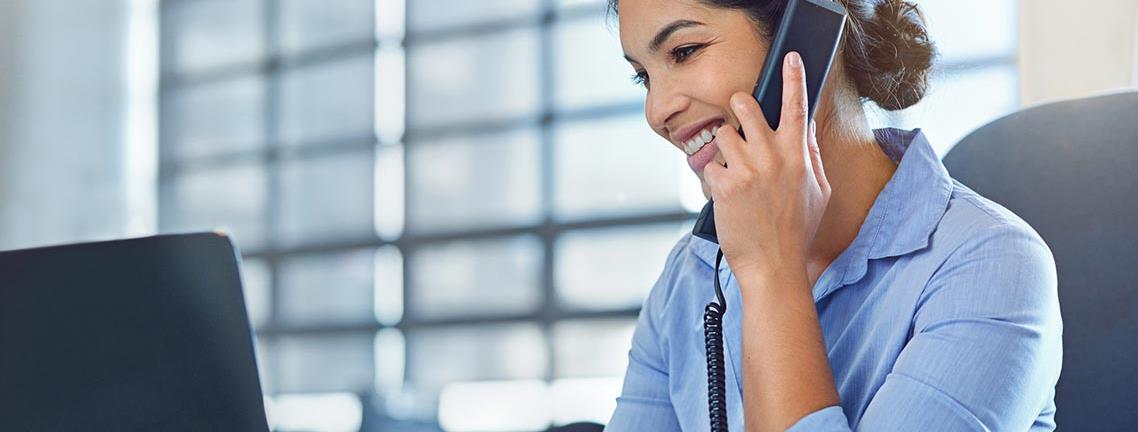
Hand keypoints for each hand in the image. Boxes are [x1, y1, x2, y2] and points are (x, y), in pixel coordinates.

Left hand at [701, 51, 830, 279]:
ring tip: (734, 173)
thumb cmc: (797, 231)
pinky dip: (714, 180)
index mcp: (798, 155)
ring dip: (723, 150)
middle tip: (739, 124)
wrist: (773, 266)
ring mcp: (747, 168)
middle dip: (737, 108)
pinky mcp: (725, 184)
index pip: (797, 106)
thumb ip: (810, 156)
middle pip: (745, 105)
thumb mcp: (818, 191)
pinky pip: (710, 166)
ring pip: (722, 134)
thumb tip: (804, 129)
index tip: (789, 58)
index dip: (793, 78)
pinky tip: (726, 198)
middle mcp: (773, 156)